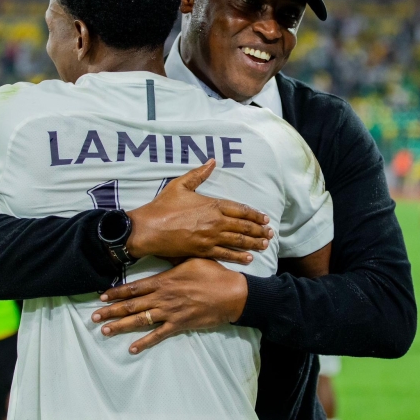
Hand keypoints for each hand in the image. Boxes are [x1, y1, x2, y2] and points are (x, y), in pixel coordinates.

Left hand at [91, 258, 247, 353]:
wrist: (232, 294)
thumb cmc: (214, 274)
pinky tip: (132, 348)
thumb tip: (162, 248)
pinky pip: (158, 335)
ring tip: (105, 331)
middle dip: (111, 311)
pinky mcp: (179, 325)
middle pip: (132, 305)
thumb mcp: (192, 259)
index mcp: (164, 281)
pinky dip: (144, 342)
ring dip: (121, 326)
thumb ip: (174, 257)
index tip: (101, 296)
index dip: (116, 292)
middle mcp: (163, 297)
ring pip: (140, 320)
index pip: (134, 287)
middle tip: (94, 317)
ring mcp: (170, 313)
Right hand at [127, 159, 272, 264]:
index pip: (240, 210)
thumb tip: (212, 161)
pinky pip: (225, 254)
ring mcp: (210, 238)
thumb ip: (198, 174)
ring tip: (264, 245)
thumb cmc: (163, 206)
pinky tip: (249, 259)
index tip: (264, 219)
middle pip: (243, 226)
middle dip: (259, 230)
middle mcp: (215, 221)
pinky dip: (239, 257)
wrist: (149, 228)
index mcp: (212, 205)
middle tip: (270, 234)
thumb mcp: (180, 185)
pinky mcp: (203, 251)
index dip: (254, 215)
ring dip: (254, 243)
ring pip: (238, 241)